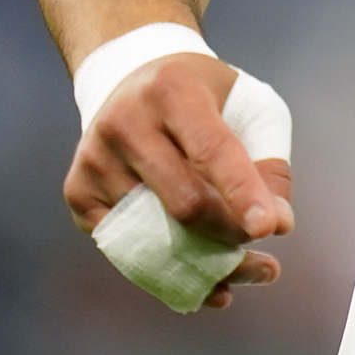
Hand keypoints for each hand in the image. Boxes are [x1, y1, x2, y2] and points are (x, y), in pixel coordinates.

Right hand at [62, 53, 293, 292]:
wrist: (130, 79)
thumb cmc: (206, 99)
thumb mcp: (250, 107)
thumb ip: (270, 163)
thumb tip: (277, 225)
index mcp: (173, 90)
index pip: (211, 150)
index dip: (242, 192)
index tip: (268, 230)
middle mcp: (124, 122)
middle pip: (184, 203)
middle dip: (230, 237)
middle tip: (264, 256)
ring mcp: (94, 159)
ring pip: (156, 237)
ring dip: (204, 263)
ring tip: (240, 266)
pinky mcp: (77, 191)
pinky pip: (127, 250)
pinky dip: (168, 270)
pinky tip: (198, 275)